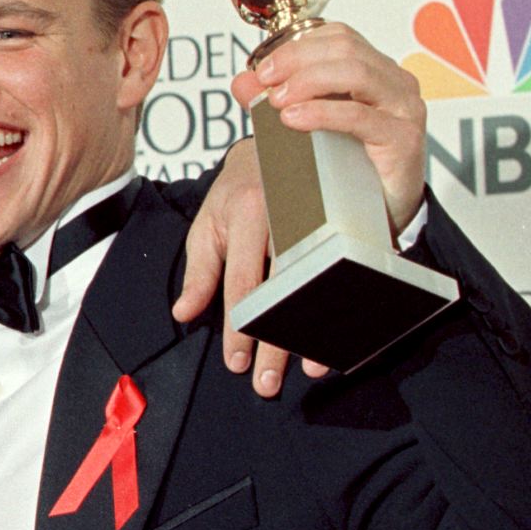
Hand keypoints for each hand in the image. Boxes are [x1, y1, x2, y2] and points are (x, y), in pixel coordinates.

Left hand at [172, 142, 328, 396]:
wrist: (277, 146)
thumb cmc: (236, 192)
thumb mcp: (207, 226)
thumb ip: (199, 272)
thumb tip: (184, 313)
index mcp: (249, 214)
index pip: (243, 283)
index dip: (240, 328)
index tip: (237, 364)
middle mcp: (290, 215)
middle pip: (284, 290)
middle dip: (277, 342)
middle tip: (269, 383)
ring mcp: (323, 217)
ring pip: (320, 283)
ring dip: (317, 330)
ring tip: (312, 368)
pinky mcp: (345, 222)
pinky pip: (345, 270)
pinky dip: (344, 305)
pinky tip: (342, 335)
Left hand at [231, 21, 427, 236]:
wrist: (380, 212)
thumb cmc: (349, 164)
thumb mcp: (309, 125)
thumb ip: (276, 100)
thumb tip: (242, 81)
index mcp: (374, 70)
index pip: (338, 36)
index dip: (297, 46)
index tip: (263, 69)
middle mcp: (394, 81)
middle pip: (345, 48)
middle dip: (298, 59)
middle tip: (265, 80)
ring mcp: (403, 107)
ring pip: (355, 73)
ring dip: (308, 82)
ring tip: (276, 101)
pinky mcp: (403, 138)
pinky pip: (360, 116)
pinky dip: (322, 113)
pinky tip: (294, 120)